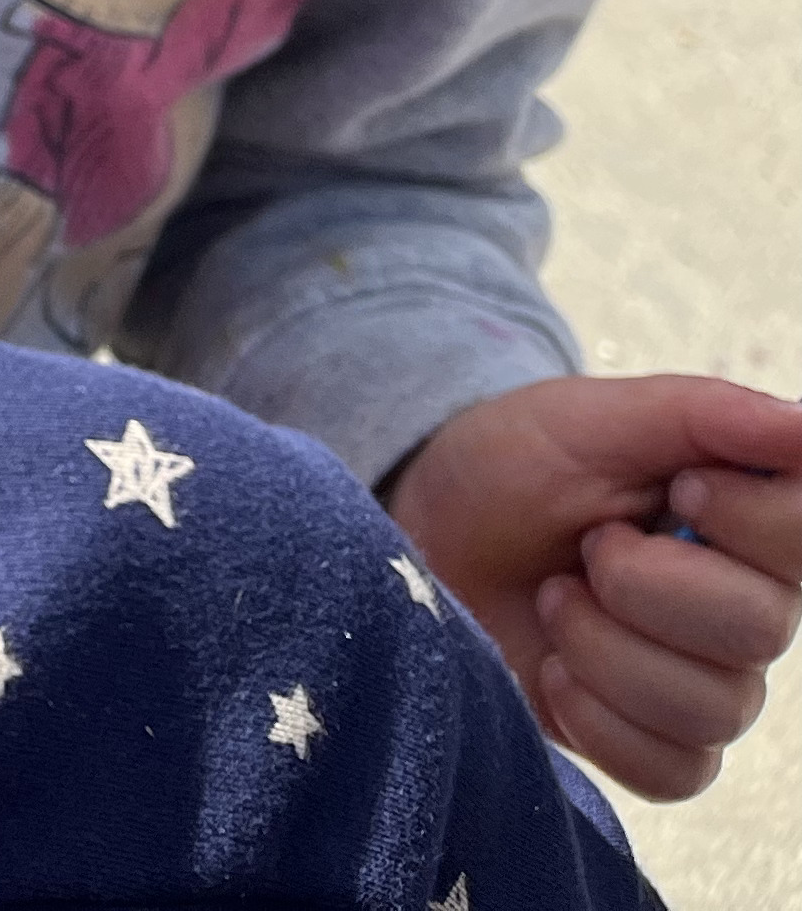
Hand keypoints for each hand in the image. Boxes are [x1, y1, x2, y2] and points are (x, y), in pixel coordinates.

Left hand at [386, 374, 801, 797]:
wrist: (428, 539)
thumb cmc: (510, 468)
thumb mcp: (588, 419)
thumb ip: (704, 415)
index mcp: (746, 523)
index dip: (740, 517)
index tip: (674, 490)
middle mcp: (746, 610)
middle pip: (757, 630)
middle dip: (638, 581)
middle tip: (586, 546)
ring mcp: (706, 684)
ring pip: (710, 708)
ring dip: (599, 644)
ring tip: (555, 597)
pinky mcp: (657, 746)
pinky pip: (672, 769)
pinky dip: (595, 717)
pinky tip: (554, 670)